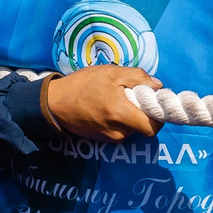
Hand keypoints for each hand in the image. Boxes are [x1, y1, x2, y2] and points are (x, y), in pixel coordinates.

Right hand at [39, 64, 160, 140]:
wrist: (54, 103)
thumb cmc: (82, 85)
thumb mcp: (111, 72)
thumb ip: (138, 77)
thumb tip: (157, 86)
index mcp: (121, 115)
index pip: (153, 127)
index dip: (159, 115)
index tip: (153, 102)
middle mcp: (117, 132)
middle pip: (143, 127)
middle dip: (143, 113)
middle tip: (134, 96)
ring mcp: (109, 138)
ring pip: (131, 128)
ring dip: (130, 115)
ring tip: (116, 99)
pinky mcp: (101, 139)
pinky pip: (119, 130)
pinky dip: (119, 120)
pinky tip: (107, 107)